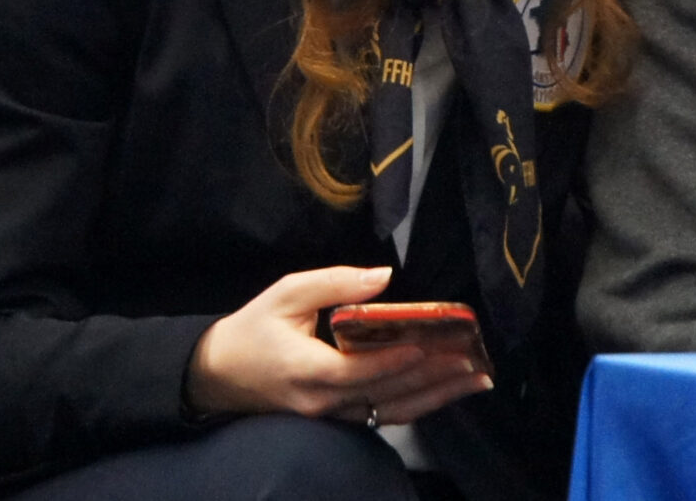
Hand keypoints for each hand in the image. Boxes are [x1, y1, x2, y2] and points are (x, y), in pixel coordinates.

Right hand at [185, 266, 490, 425]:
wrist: (218, 376)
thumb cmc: (253, 329)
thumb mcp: (287, 293)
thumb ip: (335, 283)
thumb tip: (383, 275)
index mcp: (307, 369)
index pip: (357, 371)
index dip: (393, 360)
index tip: (428, 344)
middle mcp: (323, 401)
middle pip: (386, 394)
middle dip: (433, 377)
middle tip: (474, 358)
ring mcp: (331, 416)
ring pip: (391, 411)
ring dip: (438, 397)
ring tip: (477, 378)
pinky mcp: (338, 419)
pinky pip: (383, 415)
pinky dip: (419, 403)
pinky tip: (448, 390)